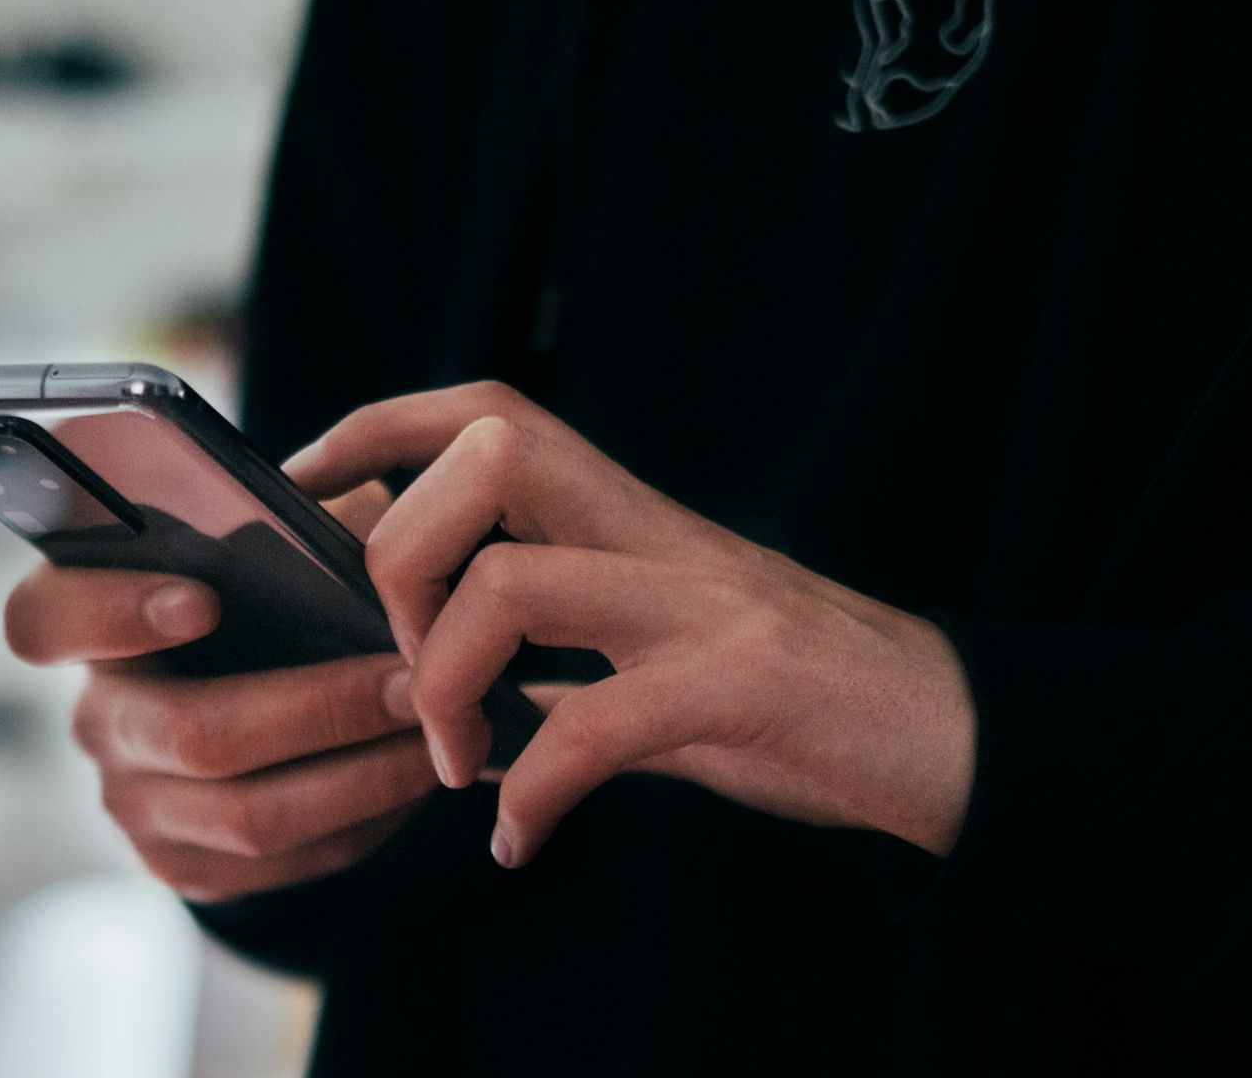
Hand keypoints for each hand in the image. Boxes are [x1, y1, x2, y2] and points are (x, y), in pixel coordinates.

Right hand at [3, 484, 440, 902]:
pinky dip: (364, 821)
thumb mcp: (275, 536)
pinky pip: (283, 862)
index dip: (113, 613)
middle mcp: (97, 717)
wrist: (263, 686)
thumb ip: (293, 521)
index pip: (45, 618)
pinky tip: (415, 778)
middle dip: (320, 710)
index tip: (203, 598)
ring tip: (439, 733)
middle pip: (192, 734)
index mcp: (88, 618)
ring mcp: (133, 803)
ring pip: (250, 815)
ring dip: (362, 775)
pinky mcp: (185, 865)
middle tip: (413, 682)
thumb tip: (357, 528)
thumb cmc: (271, 589)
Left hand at [284, 382, 977, 867]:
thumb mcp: (659, 653)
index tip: (305, 489)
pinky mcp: (738, 686)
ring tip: (457, 763)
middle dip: (401, 558)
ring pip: (515, 583)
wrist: (946, 733)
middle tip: (406, 669)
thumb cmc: (792, 696)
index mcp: (628, 517)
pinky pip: (596, 727)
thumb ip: (562, 654)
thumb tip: (447, 684)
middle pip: (486, 458)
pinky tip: (521, 839)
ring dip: (448, 683)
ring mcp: (699, 603)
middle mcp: (656, 536)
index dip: (376, 429)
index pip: (486, 413)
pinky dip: (534, 792)